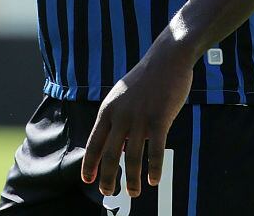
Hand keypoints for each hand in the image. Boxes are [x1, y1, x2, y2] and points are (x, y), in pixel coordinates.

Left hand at [82, 38, 193, 198]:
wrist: (166, 59)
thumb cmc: (145, 80)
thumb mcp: (122, 96)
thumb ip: (117, 119)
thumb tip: (116, 146)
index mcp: (108, 109)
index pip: (94, 141)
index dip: (89, 163)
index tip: (87, 179)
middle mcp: (120, 115)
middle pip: (109, 153)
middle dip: (107, 176)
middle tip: (107, 193)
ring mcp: (139, 117)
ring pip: (131, 156)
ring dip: (131, 178)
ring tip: (132, 192)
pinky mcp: (159, 118)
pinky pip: (155, 150)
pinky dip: (153, 168)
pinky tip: (153, 180)